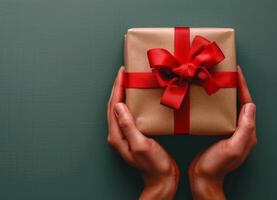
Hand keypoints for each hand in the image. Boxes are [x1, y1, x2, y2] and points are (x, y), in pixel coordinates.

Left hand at [107, 66, 178, 199]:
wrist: (162, 180)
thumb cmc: (154, 165)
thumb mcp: (141, 144)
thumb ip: (128, 126)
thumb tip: (118, 105)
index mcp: (116, 135)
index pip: (114, 105)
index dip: (117, 87)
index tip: (122, 72)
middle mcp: (117, 134)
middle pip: (114, 105)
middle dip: (118, 86)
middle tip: (124, 71)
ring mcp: (124, 135)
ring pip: (120, 108)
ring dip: (123, 92)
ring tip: (129, 79)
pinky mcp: (133, 134)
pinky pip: (129, 113)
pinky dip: (131, 101)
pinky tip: (137, 96)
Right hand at [188, 66, 256, 199]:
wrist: (203, 178)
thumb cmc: (217, 165)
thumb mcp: (233, 148)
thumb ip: (244, 128)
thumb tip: (249, 106)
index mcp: (246, 132)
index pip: (247, 104)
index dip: (242, 87)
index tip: (236, 72)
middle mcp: (240, 130)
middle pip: (239, 103)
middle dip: (234, 87)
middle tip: (225, 73)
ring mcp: (228, 131)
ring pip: (228, 107)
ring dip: (224, 93)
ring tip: (215, 81)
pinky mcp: (216, 132)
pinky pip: (218, 113)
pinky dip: (214, 103)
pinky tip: (205, 99)